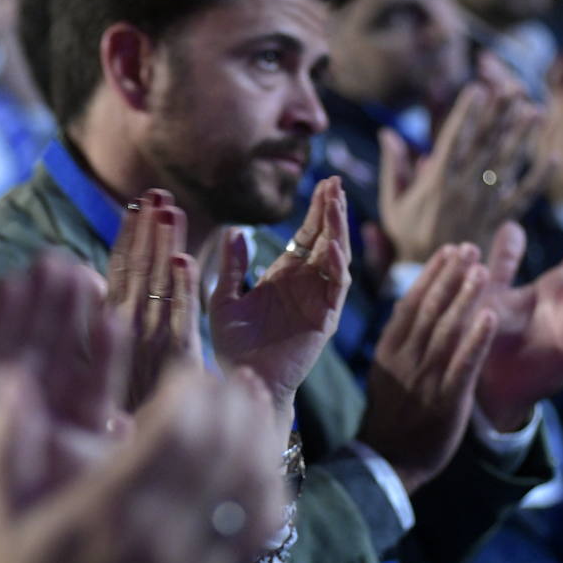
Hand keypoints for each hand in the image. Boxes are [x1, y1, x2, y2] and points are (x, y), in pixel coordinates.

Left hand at [0, 256, 126, 562]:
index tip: (10, 278)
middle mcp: (13, 430)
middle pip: (29, 356)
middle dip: (43, 309)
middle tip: (60, 261)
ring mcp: (53, 443)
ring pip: (66, 372)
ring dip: (76, 327)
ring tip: (89, 279)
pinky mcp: (88, 463)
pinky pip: (99, 408)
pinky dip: (107, 369)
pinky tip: (116, 331)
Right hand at [0, 363, 289, 562]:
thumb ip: (2, 446)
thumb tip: (11, 380)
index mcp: (105, 511)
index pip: (175, 433)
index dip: (191, 391)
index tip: (185, 371)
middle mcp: (157, 535)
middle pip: (221, 448)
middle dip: (228, 401)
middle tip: (220, 377)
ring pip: (250, 484)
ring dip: (258, 434)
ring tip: (249, 402)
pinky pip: (260, 529)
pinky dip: (272, 485)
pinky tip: (262, 458)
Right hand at [108, 189, 201, 408]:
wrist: (131, 466)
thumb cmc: (110, 415)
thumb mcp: (91, 367)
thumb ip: (89, 321)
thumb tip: (90, 276)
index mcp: (106, 329)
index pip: (118, 273)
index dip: (128, 238)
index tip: (135, 206)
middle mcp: (126, 333)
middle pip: (139, 272)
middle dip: (148, 231)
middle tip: (158, 192)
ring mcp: (152, 347)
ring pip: (160, 287)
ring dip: (165, 245)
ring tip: (172, 208)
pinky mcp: (179, 365)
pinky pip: (182, 320)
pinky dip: (184, 289)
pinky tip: (186, 259)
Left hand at [209, 176, 350, 404]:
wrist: (243, 380)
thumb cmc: (233, 345)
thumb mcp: (224, 299)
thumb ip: (232, 268)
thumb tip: (235, 232)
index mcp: (284, 276)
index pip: (307, 235)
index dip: (317, 210)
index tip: (324, 182)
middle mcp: (305, 284)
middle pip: (326, 239)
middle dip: (333, 211)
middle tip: (336, 182)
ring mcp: (317, 301)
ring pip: (337, 259)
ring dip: (338, 232)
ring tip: (337, 204)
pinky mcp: (323, 320)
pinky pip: (336, 290)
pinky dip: (335, 268)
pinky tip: (331, 248)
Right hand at [358, 244, 498, 492]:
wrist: (387, 461)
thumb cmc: (390, 415)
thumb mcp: (385, 371)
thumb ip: (399, 340)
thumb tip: (408, 305)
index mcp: (389, 350)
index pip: (411, 303)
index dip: (432, 275)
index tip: (450, 250)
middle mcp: (405, 359)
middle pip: (429, 309)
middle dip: (451, 276)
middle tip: (470, 248)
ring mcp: (425, 379)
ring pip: (447, 330)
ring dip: (465, 297)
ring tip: (483, 270)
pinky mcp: (446, 400)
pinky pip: (463, 365)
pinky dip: (477, 340)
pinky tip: (491, 316)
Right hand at [379, 73, 548, 263]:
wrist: (432, 277)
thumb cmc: (408, 238)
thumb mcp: (393, 204)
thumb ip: (394, 168)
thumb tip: (387, 134)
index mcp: (436, 182)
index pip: (454, 139)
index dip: (467, 113)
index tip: (478, 89)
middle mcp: (463, 188)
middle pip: (485, 144)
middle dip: (500, 115)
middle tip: (514, 88)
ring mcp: (484, 204)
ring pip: (506, 164)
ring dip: (522, 137)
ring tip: (535, 110)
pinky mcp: (499, 219)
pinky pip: (523, 196)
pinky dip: (539, 178)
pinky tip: (553, 158)